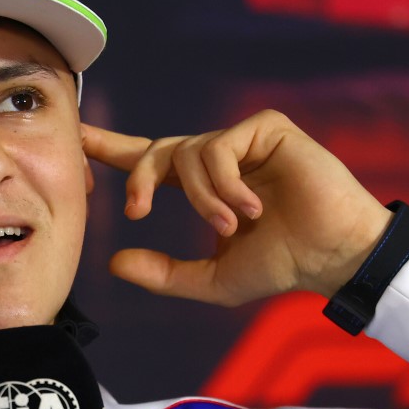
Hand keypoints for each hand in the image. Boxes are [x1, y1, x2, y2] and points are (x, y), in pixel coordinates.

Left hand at [82, 110, 392, 304]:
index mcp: (203, 185)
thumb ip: (164, 275)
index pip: (148, 159)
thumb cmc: (282, 265)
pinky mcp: (266, 128)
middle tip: (136, 211)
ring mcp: (243, 140)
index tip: (77, 136)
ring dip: (200, 197)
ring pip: (188, 153)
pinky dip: (224, 184)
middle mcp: (219, 158)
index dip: (111, 148)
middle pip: (157, 151)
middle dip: (137, 178)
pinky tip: (251, 207)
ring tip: (230, 225)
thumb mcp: (212, 280)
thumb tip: (114, 263)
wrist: (331, 256)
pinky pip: (218, 147)